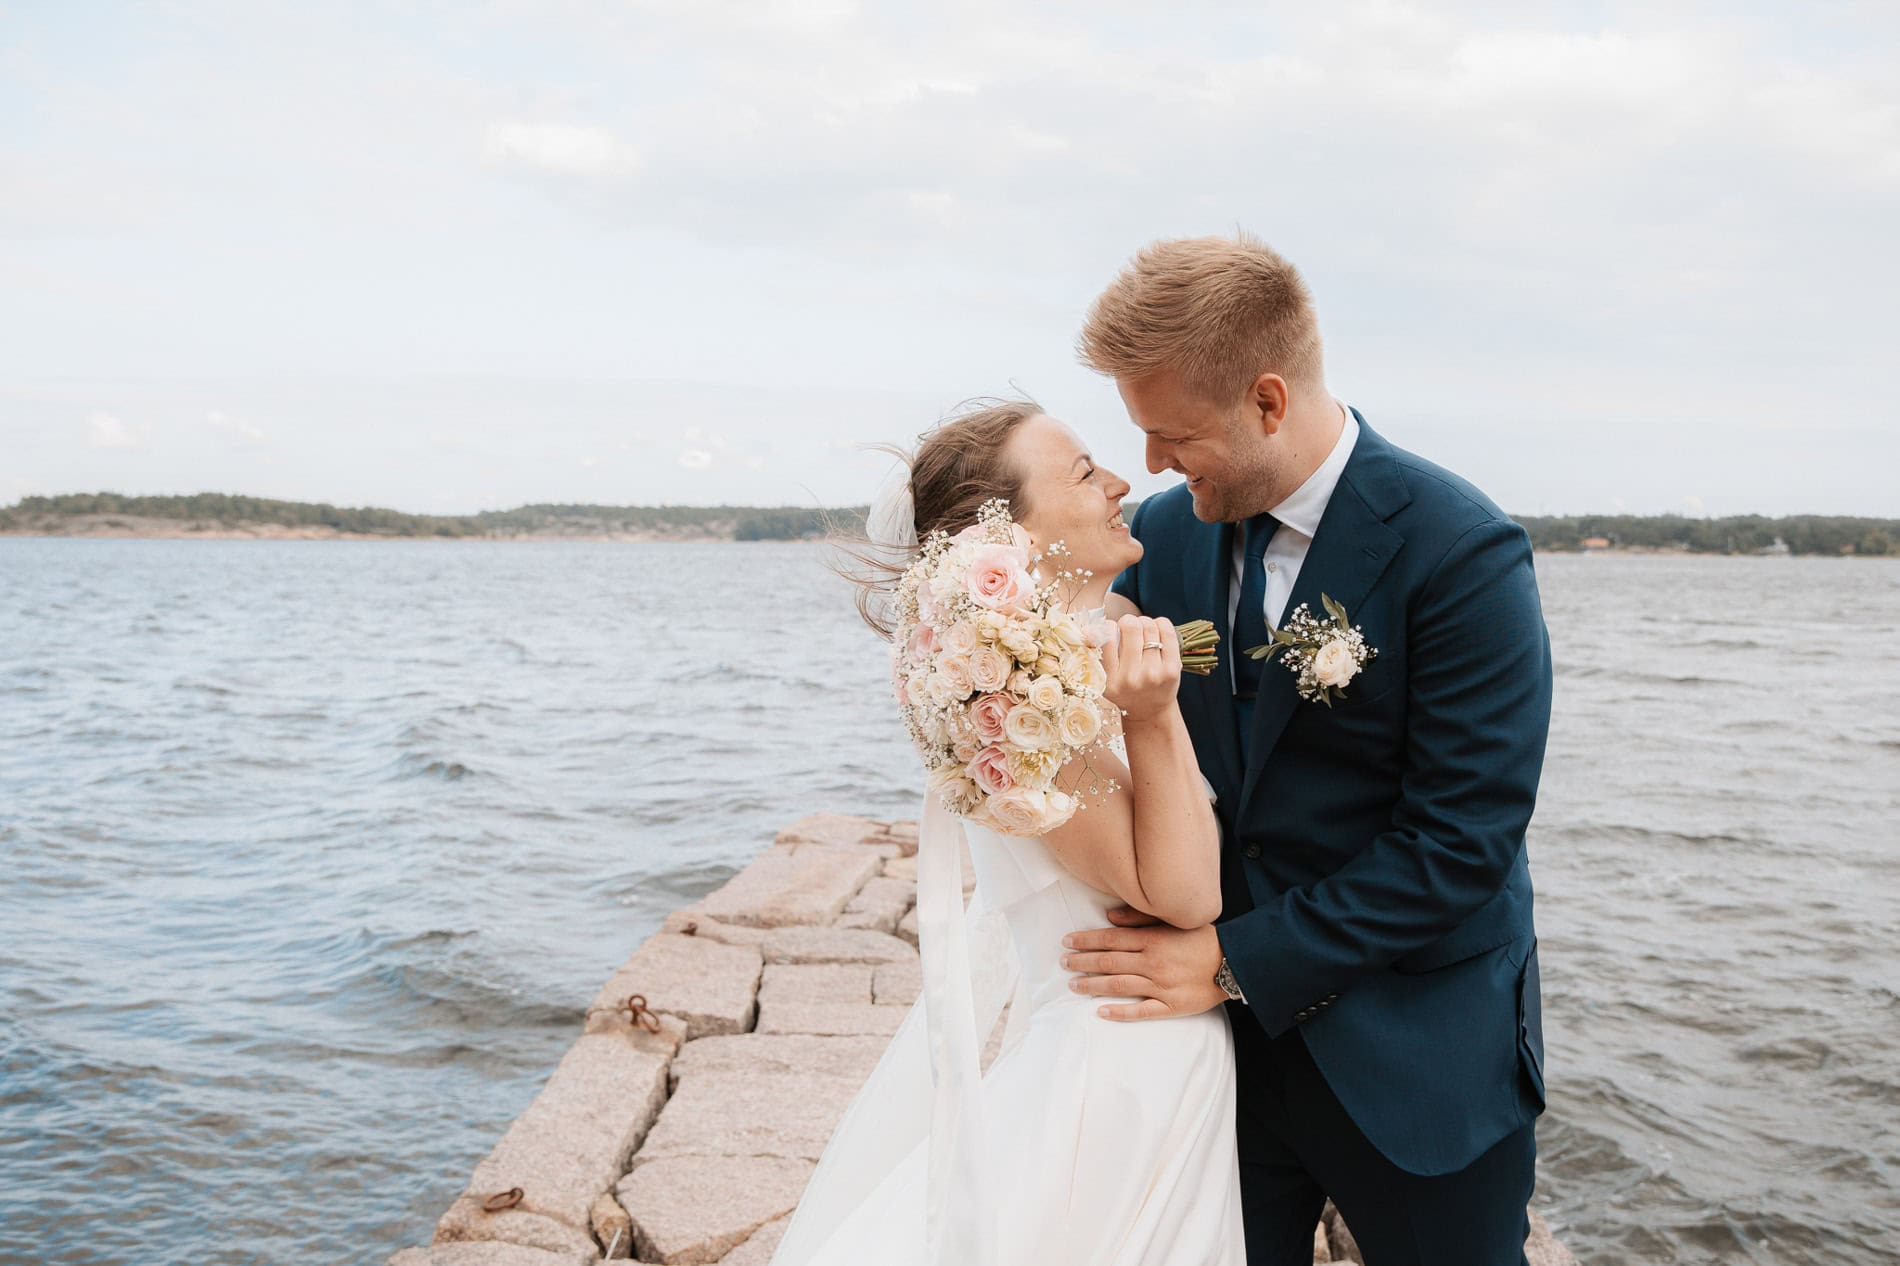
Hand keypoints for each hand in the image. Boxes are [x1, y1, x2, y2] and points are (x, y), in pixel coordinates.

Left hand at [1060, 908, 1228, 1021]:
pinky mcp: (1171, 1006)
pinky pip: (1141, 1012)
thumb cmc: (1203, 939)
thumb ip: (1140, 919)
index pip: (1110, 939)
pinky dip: (1120, 1012)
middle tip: (1063, 963)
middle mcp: (1153, 963)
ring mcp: (1161, 987)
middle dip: (1083, 962)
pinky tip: (1101, 1011)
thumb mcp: (1173, 921)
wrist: (1235, 963)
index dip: (1086, 940)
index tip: (1067, 941)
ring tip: (1074, 985)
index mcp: (1153, 940)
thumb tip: (1109, 918)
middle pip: (1109, 962)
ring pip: (1119, 986)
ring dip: (1093, 985)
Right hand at [1100, 614, 1180, 724]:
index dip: (1109, 626)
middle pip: (1131, 627)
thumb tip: (1088, 629)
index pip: (1107, 638)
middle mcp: (1131, 677)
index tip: (1112, 630)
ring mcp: (1154, 673)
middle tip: (1129, 627)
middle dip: (1129, 621)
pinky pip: (1167, 631)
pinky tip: (1157, 630)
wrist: (1150, 712)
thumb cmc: (1124, 689)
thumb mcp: (1105, 678)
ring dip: (1145, 622)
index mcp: (1110, 679)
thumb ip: (1096, 652)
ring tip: (1143, 631)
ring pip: (1150, 626)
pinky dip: (1161, 624)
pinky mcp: (1172, 669)